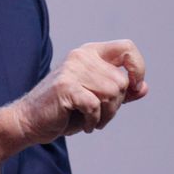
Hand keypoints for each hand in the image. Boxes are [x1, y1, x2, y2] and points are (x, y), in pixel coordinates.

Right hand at [12, 39, 147, 144]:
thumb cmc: (64, 110)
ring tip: (90, 119)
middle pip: (122, 81)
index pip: (127, 48)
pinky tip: (84, 125)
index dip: (138, 67)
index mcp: (89, 53)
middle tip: (98, 114)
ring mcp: (72, 70)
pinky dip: (93, 121)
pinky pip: (95, 106)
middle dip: (116, 105)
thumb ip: (119, 92)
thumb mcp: (96, 99)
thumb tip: (143, 87)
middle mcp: (81, 56)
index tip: (134, 87)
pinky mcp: (65, 87)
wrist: (29, 120)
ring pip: (112, 94)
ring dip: (105, 116)